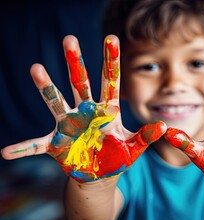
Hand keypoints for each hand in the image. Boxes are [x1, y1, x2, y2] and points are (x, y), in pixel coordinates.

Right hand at [1, 35, 165, 181]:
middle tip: (70, 39)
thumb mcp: (134, 147)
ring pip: (56, 101)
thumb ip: (146, 136)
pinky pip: (35, 145)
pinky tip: (6, 152)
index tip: (111, 38)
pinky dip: (22, 148)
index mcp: (107, 111)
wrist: (101, 175)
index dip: (110, 61)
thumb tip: (164, 125)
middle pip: (80, 83)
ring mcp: (69, 125)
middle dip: (75, 62)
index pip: (110, 81)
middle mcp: (85, 112)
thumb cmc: (118, 157)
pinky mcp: (56, 144)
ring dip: (46, 87)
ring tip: (36, 68)